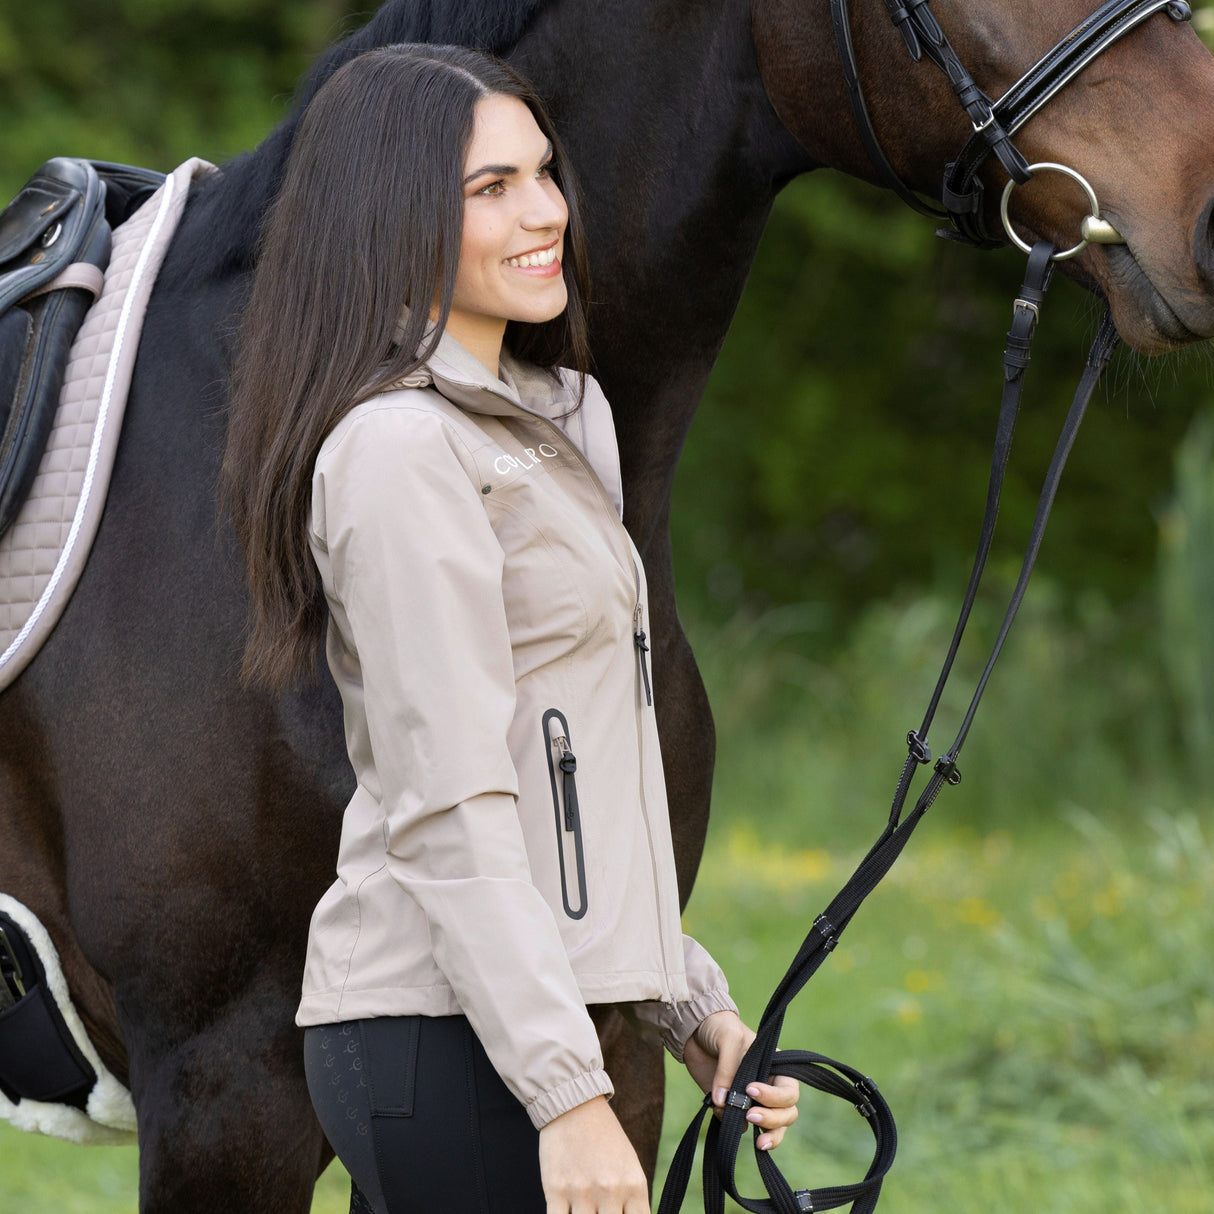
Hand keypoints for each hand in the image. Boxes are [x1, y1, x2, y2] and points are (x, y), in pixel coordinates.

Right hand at [538, 1094, 649, 1212]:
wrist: (574, 1105)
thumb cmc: (604, 1138)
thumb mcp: (629, 1167)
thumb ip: (631, 1202)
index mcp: (634, 1185)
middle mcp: (610, 1190)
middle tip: (599, 1210)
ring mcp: (582, 1192)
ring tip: (585, 1208)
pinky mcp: (556, 1190)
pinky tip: (566, 1211)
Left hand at [681, 1010, 799, 1151]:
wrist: (694, 1032)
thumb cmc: (720, 1028)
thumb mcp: (728, 1037)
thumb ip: (728, 1067)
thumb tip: (723, 1102)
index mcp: (776, 1067)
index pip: (789, 1090)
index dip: (775, 1096)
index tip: (750, 1090)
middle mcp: (769, 1086)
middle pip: (787, 1113)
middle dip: (774, 1119)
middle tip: (751, 1116)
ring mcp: (752, 1101)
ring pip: (774, 1127)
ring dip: (768, 1135)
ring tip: (758, 1142)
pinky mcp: (733, 1109)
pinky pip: (741, 1127)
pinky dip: (735, 1127)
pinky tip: (722, 1116)